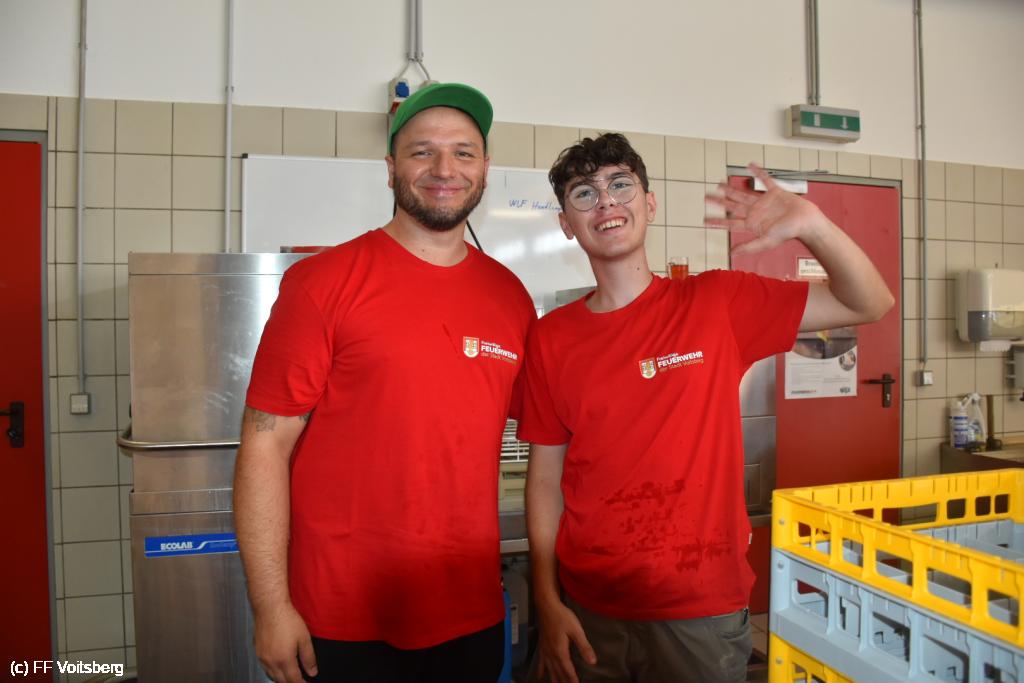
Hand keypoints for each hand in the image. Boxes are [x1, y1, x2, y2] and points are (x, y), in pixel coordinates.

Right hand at [253, 602, 317, 682]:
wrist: (269, 607)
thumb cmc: (287, 619)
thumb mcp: (304, 638)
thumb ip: (309, 657)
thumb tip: (312, 671)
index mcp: (284, 660)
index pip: (293, 680)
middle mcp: (271, 661)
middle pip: (281, 681)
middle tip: (299, 680)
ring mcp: (262, 657)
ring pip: (271, 675)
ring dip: (281, 678)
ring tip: (289, 676)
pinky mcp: (257, 650)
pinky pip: (264, 667)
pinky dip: (272, 671)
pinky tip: (277, 666)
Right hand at [536, 599, 596, 682]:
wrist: (547, 606)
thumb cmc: (562, 616)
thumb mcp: (576, 630)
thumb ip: (584, 647)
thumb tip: (592, 661)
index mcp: (560, 651)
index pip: (568, 670)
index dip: (573, 680)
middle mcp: (551, 654)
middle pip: (558, 673)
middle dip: (563, 682)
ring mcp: (545, 650)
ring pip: (549, 670)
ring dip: (553, 679)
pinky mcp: (542, 646)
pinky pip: (540, 663)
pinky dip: (540, 671)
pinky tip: (540, 677)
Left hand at [706, 164, 828, 255]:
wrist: (806, 222)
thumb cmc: (789, 233)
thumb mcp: (766, 241)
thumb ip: (749, 246)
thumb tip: (732, 252)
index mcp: (752, 224)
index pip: (730, 223)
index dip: (717, 222)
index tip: (704, 220)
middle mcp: (755, 212)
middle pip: (732, 206)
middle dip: (719, 202)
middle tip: (707, 197)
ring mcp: (764, 201)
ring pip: (743, 193)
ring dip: (731, 189)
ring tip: (719, 184)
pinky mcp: (775, 192)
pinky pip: (764, 179)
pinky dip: (758, 172)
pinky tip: (749, 165)